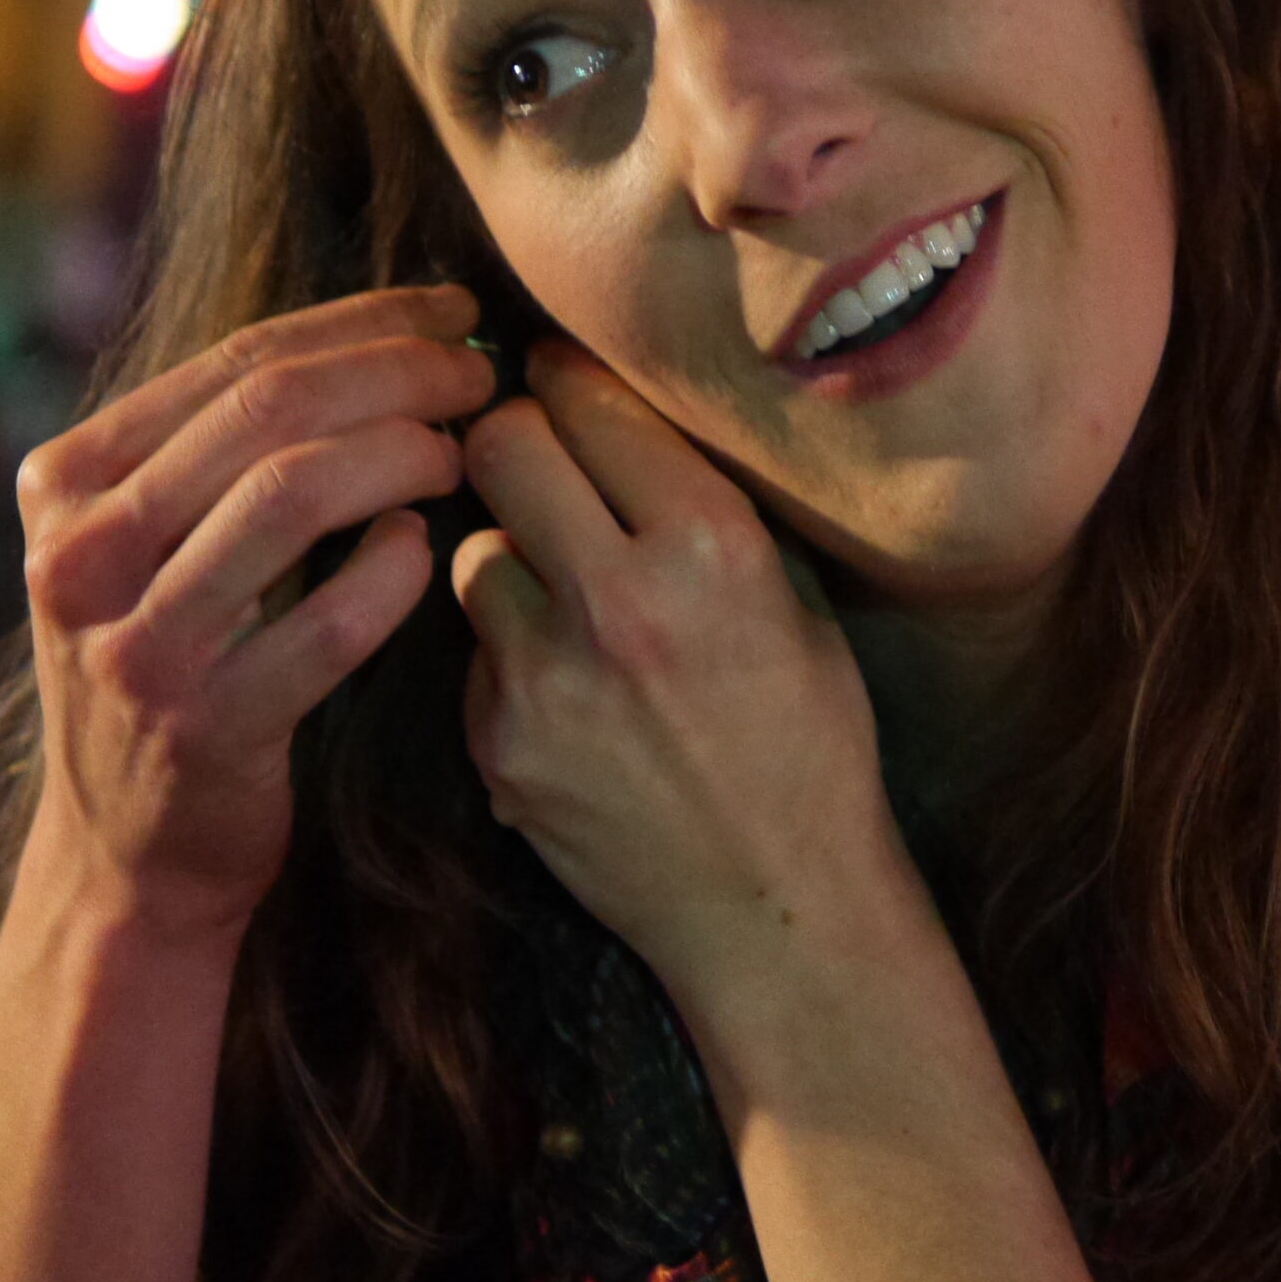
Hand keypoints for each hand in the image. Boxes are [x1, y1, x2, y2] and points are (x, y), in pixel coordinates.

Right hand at [11, 285, 495, 940]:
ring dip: (402, 453)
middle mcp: (81, 554)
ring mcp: (136, 644)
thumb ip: (223, 445)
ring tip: (459, 453)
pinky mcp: (205, 728)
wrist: (127, 854)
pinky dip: (395, 572)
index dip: (362, 322)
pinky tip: (428, 549)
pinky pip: (330, 624)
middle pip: (269, 410)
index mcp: (65, 482)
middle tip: (480, 373)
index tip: (451, 313)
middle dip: (397, 373)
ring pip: (292, 494)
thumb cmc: (174, 662)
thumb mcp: (148, 542)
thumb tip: (389, 332)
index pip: (236, 360)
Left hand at [453, 341, 911, 1008]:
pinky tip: (566, 689)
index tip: (556, 374)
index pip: (589, 402)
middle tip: (532, 453)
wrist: (776, 906)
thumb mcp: (794, 600)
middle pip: (502, 447)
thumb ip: (705, 508)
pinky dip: (508, 653)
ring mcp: (546, 676)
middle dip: (514, 440)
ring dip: (508, 554)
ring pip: (472, 551)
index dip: (564, 378)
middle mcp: (619, 597)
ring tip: (559, 591)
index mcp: (712, 543)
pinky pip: (474, 651)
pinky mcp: (498, 742)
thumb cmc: (808, 742)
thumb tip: (621, 417)